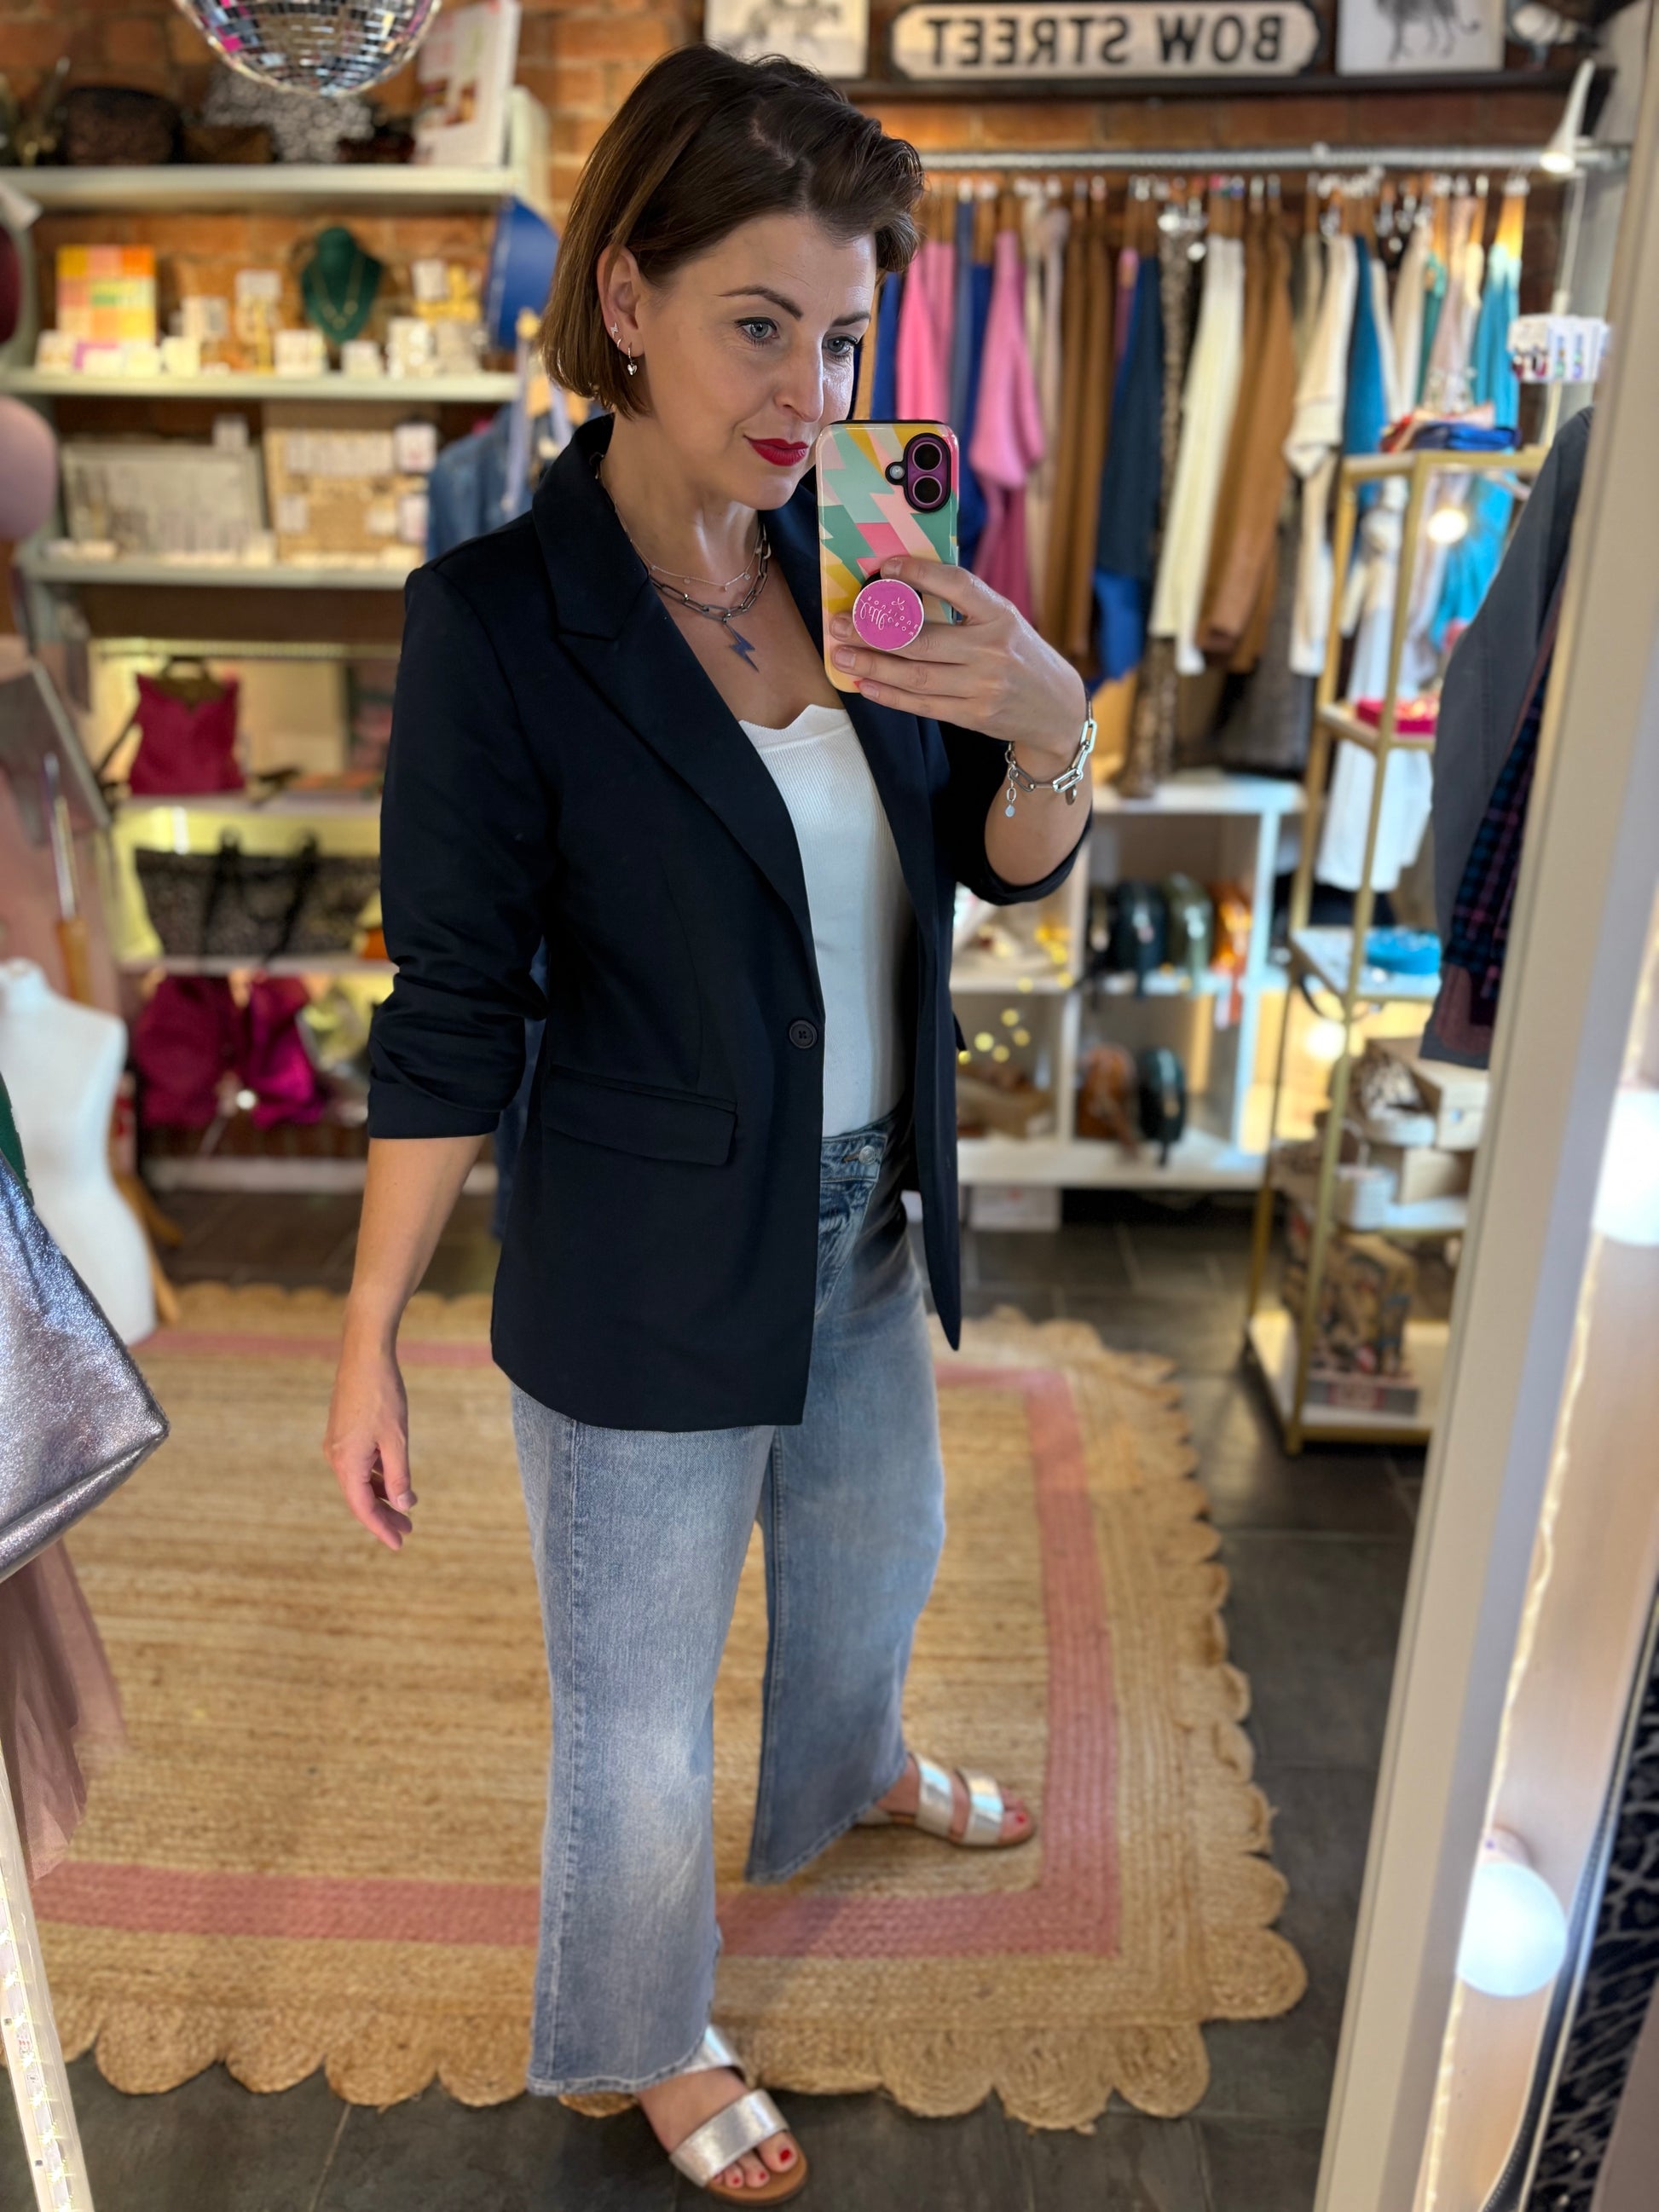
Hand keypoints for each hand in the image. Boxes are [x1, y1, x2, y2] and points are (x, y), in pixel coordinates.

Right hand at [325, 1331, 415, 1551]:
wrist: (365, 1356)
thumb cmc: (383, 1396)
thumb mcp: (397, 1440)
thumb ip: (399, 1475)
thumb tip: (403, 1505)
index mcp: (347, 1463)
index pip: (363, 1508)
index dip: (381, 1528)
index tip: (399, 1543)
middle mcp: (336, 1457)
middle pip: (360, 1498)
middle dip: (384, 1515)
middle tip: (408, 1530)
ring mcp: (337, 1445)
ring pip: (359, 1481)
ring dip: (382, 1495)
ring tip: (406, 1508)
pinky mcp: (343, 1433)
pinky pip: (358, 1465)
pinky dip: (376, 1476)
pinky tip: (394, 1479)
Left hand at [830, 557, 1087, 767]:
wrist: (1056, 708)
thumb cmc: (1020, 655)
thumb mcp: (1004, 621)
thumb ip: (965, 607)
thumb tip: (902, 588)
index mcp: (1001, 615)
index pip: (957, 585)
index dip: (919, 573)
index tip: (885, 566)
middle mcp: (992, 650)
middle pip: (922, 639)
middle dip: (873, 630)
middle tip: (840, 622)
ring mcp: (982, 687)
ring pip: (915, 675)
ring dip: (872, 665)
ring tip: (842, 656)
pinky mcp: (972, 715)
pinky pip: (921, 705)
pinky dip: (889, 694)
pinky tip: (864, 684)